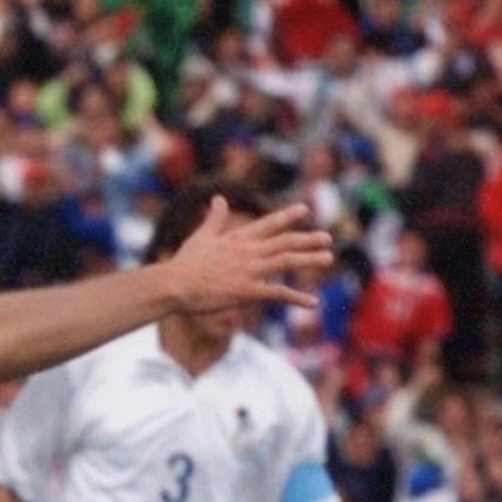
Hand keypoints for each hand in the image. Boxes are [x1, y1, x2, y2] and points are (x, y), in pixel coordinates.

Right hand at [165, 197, 335, 318]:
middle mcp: (248, 251)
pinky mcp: (247, 291)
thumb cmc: (184, 263)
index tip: (304, 210)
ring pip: (287, 261)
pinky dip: (297, 298)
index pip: (268, 223)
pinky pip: (278, 293)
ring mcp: (249, 270)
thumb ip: (214, 218)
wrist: (173, 285)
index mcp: (238, 238)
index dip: (288, 216)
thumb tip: (218, 199)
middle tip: (327, 238)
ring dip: (309, 259)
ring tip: (327, 258)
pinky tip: (313, 302)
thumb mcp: (201, 237)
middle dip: (307, 239)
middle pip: (285, 241)